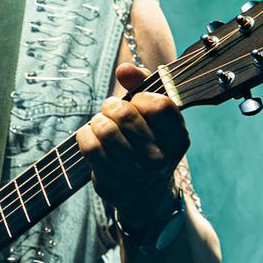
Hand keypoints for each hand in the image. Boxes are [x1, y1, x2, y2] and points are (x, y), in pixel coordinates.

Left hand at [74, 62, 189, 227]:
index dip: (141, 97)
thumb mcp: (154, 115)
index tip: (137, 102)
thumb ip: (143, 84)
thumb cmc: (147, 141)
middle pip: (125, 114)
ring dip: (97, 120)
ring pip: (105, 129)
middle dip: (111, 106)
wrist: (145, 193)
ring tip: (101, 123)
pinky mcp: (111, 179)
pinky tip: (90, 135)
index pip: (159, 105)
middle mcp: (160, 157)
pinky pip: (89, 145)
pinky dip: (84, 134)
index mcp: (178, 138)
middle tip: (111, 110)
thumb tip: (124, 68)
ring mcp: (135, 171)